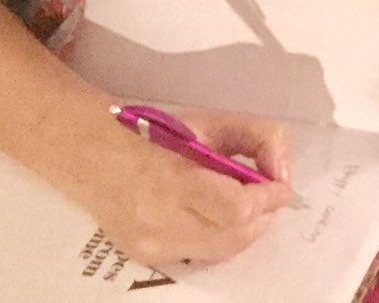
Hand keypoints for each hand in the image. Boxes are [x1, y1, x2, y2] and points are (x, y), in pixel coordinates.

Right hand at [88, 105, 294, 269]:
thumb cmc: (159, 135)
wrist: (97, 157)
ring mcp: (151, 244)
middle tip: (268, 197)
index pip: (235, 208)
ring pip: (221, 251)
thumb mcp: (213, 121)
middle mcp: (158, 220)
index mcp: (173, 179)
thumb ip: (259, 138)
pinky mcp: (146, 257)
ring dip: (245, 229)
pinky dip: (219, 238)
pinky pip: (200, 255)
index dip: (266, 200)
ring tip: (246, 205)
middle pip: (233, 236)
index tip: (280, 188)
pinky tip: (216, 216)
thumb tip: (281, 176)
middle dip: (262, 216)